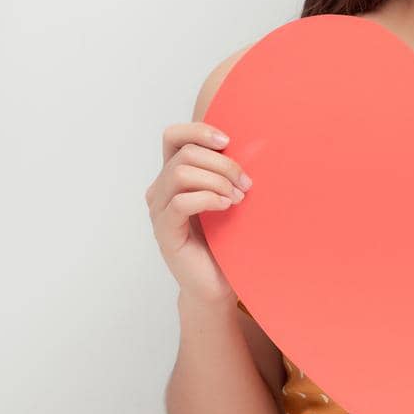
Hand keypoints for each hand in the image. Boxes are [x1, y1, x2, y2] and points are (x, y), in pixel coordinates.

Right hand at [145, 121, 253, 307]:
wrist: (218, 282)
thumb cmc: (227, 238)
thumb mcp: (230, 195)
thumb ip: (229, 170)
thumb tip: (254, 144)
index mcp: (175, 174)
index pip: (173, 136)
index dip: (199, 131)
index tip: (228, 142)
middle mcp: (161, 189)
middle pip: (185, 152)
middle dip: (222, 163)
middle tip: (246, 184)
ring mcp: (159, 210)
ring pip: (181, 173)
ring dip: (217, 180)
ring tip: (238, 198)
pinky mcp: (164, 231)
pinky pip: (180, 202)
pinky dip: (207, 198)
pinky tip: (226, 207)